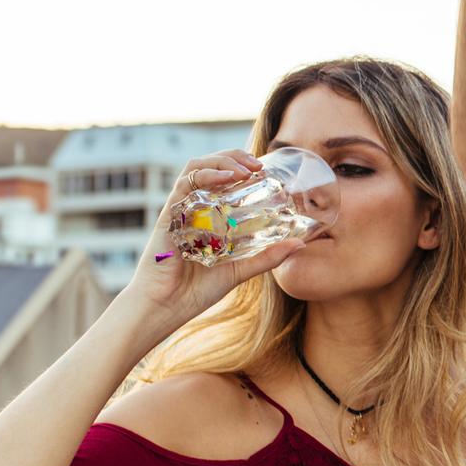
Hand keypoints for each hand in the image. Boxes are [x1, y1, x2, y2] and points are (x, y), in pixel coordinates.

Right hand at [111, 151, 303, 342]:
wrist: (165, 308)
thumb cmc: (195, 292)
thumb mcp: (240, 270)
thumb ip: (267, 257)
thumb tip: (300, 243)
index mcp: (207, 217)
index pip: (222, 181)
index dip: (242, 169)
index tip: (266, 171)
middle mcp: (193, 209)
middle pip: (210, 167)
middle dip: (234, 158)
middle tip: (259, 164)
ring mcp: (180, 210)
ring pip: (196, 168)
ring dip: (222, 161)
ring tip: (246, 169)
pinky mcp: (168, 215)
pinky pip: (184, 185)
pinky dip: (207, 175)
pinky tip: (227, 177)